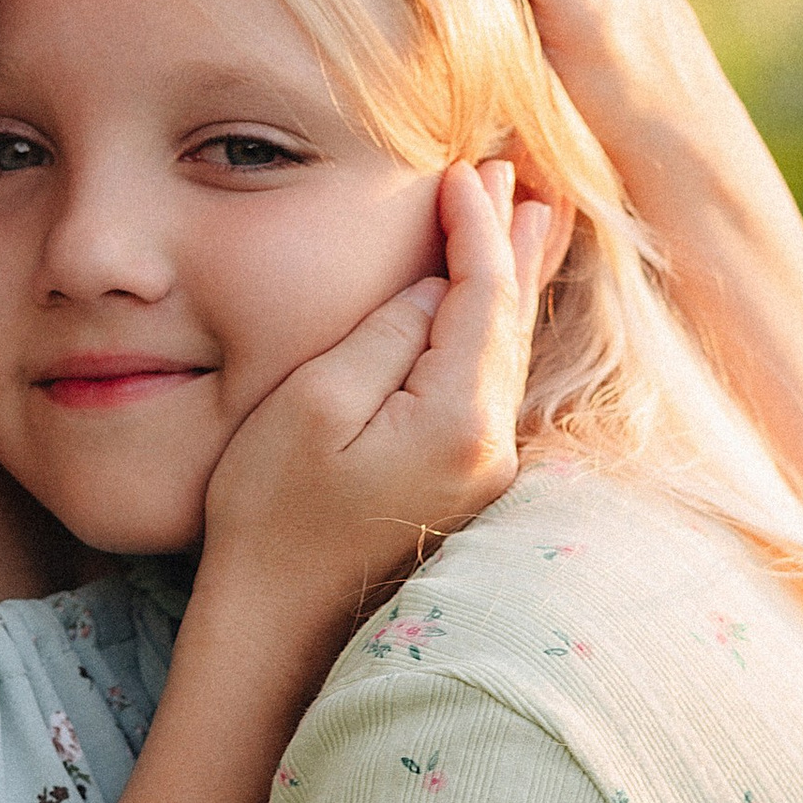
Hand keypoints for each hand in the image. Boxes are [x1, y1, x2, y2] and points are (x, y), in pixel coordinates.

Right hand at [200, 162, 550, 632]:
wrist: (276, 631)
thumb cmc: (271, 516)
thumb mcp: (312, 405)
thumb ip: (384, 336)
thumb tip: (434, 291)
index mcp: (457, 419)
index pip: (483, 295)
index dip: (476, 227)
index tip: (463, 170)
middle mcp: (489, 448)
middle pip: (512, 322)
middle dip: (511, 242)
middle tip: (516, 172)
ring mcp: (482, 475)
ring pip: (510, 356)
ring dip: (514, 284)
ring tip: (532, 219)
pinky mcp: (461, 491)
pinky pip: (494, 387)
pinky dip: (499, 333)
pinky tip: (500, 313)